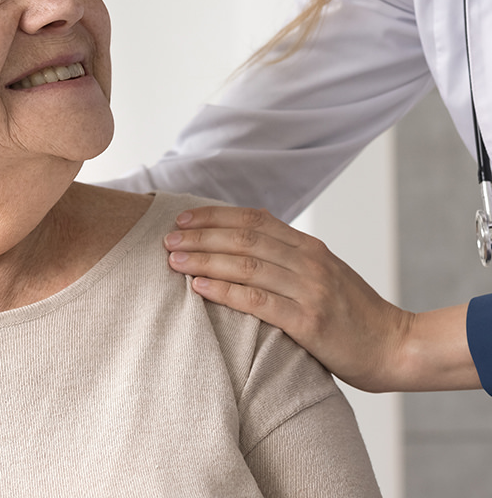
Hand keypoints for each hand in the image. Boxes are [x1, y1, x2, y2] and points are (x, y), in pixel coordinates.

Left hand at [164, 205, 478, 392]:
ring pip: (246, 264)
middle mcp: (308, 260)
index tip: (183, 219)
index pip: (253, 219)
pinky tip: (199, 287)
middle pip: (243, 238)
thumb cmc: (351, 313)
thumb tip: (240, 246)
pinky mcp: (310, 321)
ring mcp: (310, 289)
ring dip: (204, 259)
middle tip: (167, 239)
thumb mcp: (322, 273)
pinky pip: (258, 301)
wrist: (395, 347)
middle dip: (200, 236)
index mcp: (308, 245)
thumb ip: (287, 258)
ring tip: (173, 260)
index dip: (214, 216)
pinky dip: (225, 290)